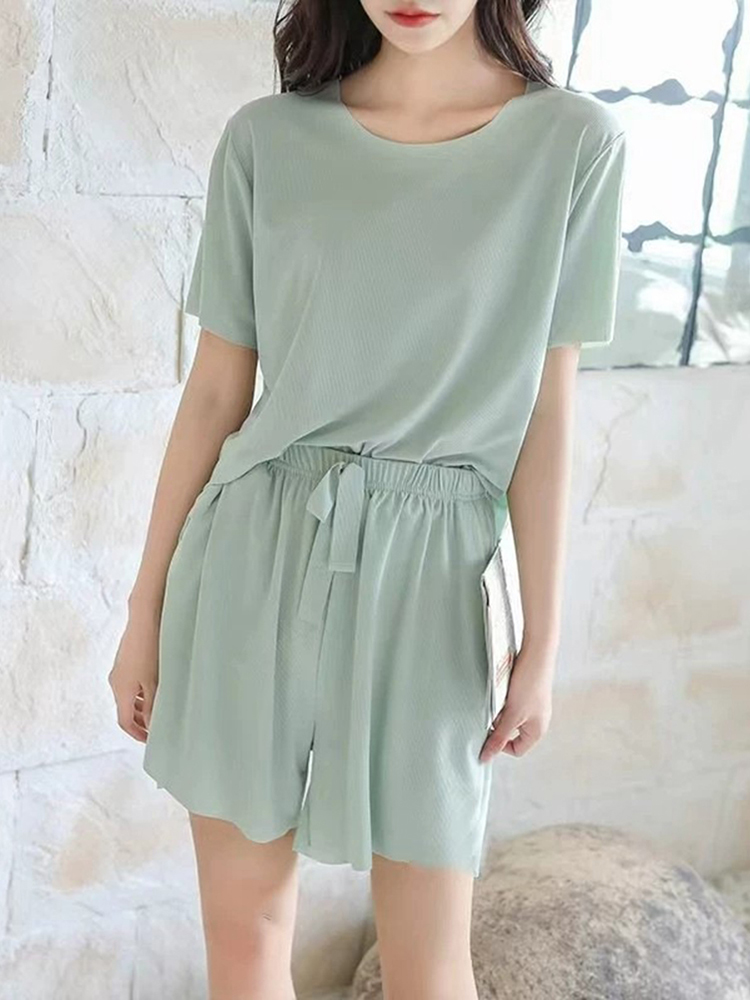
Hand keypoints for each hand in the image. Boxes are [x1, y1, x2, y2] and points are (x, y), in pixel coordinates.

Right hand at [108, 606, 160, 743]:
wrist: (144, 620)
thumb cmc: (150, 650)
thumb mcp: (154, 682)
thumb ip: (152, 706)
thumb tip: (151, 726)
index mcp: (121, 690)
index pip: (124, 722)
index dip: (137, 734)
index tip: (150, 740)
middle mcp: (116, 682)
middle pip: (125, 710)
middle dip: (140, 722)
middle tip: (156, 728)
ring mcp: (119, 671)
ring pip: (128, 697)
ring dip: (140, 707)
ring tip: (158, 710)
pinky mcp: (124, 662)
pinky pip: (130, 685)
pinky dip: (140, 694)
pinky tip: (155, 690)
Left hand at [479, 646, 553, 760]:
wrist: (536, 653)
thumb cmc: (529, 684)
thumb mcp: (512, 714)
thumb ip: (499, 737)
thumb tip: (486, 757)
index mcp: (538, 731)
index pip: (516, 750)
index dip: (501, 745)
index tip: (490, 731)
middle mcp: (538, 721)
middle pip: (512, 733)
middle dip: (500, 724)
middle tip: (495, 711)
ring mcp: (533, 707)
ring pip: (510, 718)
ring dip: (502, 711)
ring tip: (501, 698)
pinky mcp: (528, 694)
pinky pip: (512, 704)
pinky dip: (505, 700)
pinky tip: (503, 690)